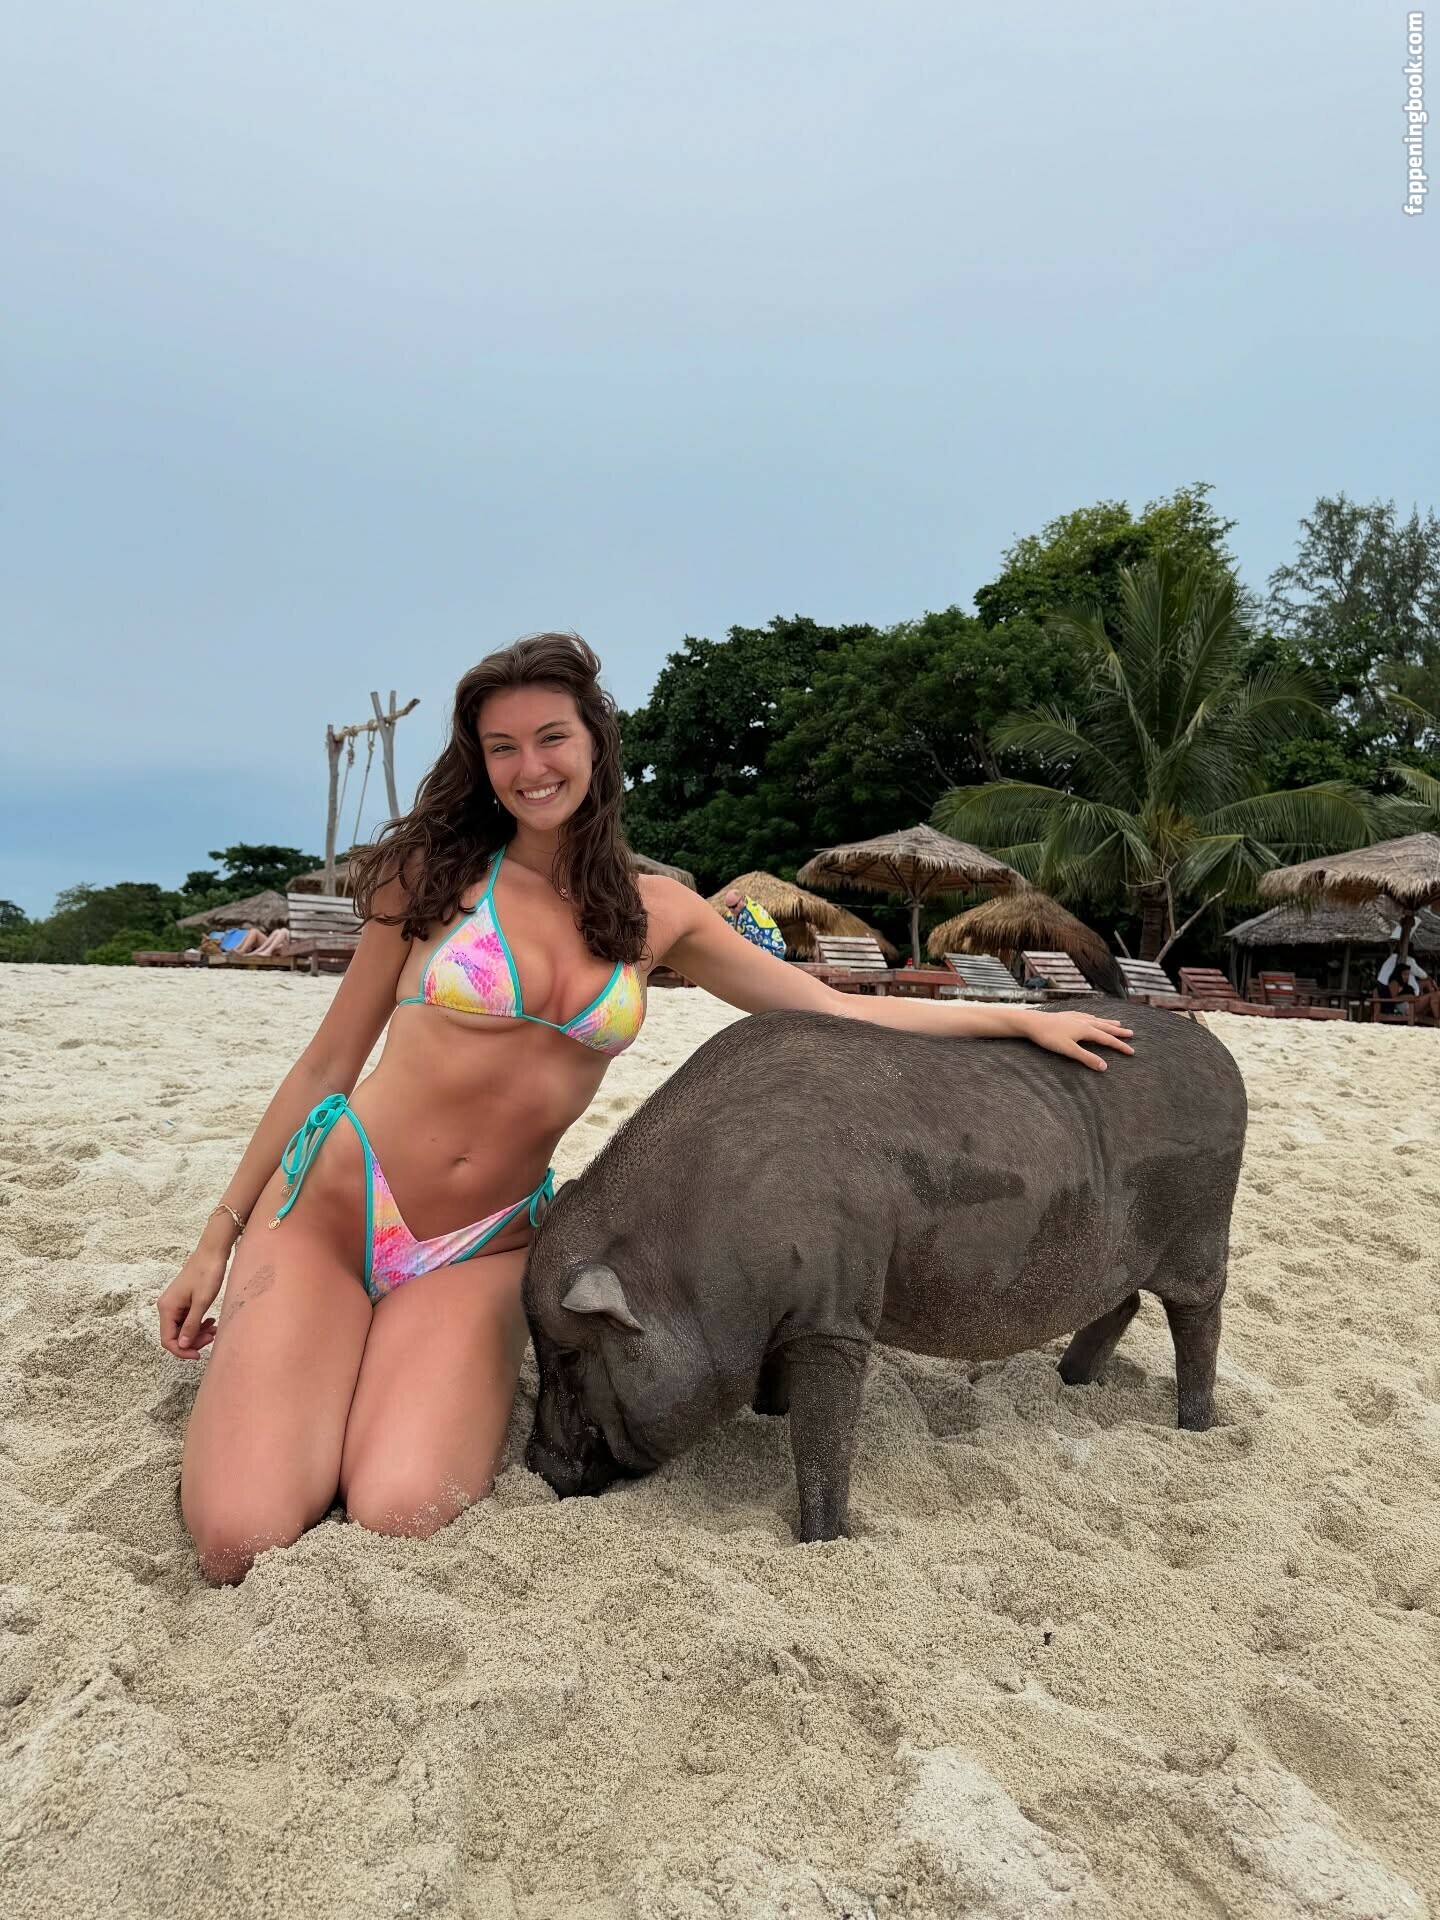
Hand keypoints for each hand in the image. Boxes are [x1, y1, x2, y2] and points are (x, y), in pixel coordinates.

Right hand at [157, 1244, 227, 1357]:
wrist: (212, 1253)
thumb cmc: (207, 1274)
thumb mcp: (202, 1302)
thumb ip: (191, 1325)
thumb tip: (182, 1345)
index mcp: (167, 1308)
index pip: (168, 1340)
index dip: (182, 1350)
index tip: (198, 1355)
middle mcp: (166, 1307)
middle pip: (175, 1335)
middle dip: (193, 1341)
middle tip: (212, 1337)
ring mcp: (174, 1304)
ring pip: (182, 1328)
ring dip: (197, 1333)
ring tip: (214, 1330)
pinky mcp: (182, 1301)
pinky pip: (187, 1319)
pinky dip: (198, 1324)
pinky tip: (211, 1322)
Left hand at [1017, 1008, 1134, 1070]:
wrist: (1032, 1022)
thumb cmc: (1049, 1037)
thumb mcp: (1068, 1050)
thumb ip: (1086, 1058)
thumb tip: (1104, 1067)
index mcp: (1086, 1029)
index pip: (1108, 1039)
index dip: (1120, 1046)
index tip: (1132, 1051)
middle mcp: (1084, 1021)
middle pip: (1105, 1027)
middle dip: (1119, 1032)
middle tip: (1131, 1033)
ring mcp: (1076, 1017)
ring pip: (1097, 1020)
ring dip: (1109, 1023)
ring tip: (1118, 1023)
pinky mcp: (1068, 1015)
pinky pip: (1087, 1016)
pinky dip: (1095, 1018)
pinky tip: (1093, 1018)